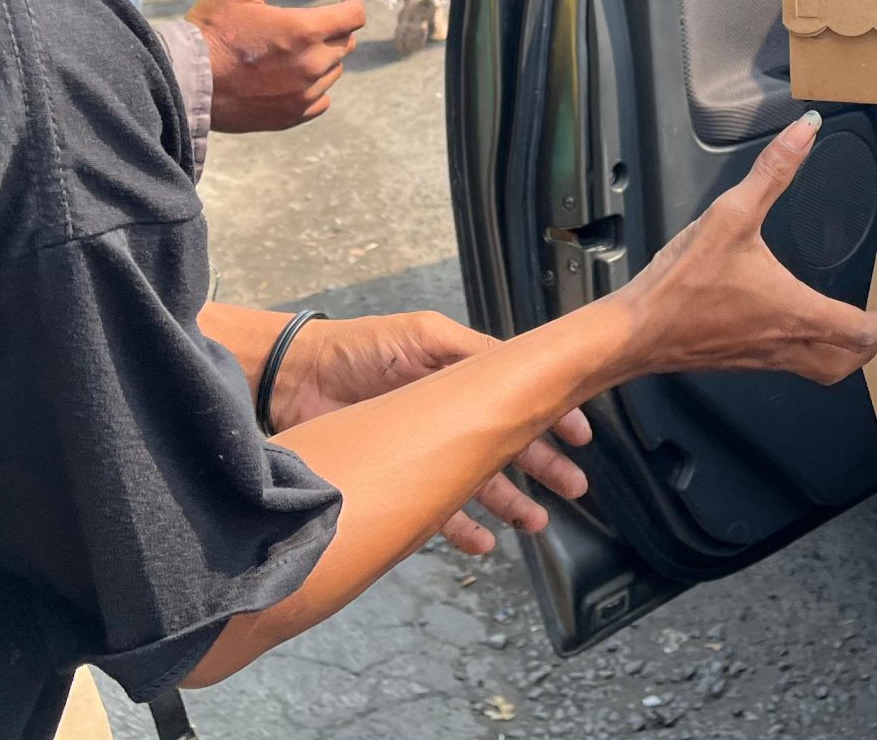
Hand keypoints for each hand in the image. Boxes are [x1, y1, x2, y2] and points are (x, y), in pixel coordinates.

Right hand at [189, 0, 365, 132]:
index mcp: (304, 30)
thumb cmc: (211, 29)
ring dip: (323, 58)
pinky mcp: (292, 116)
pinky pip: (321, 99)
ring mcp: (303, 94)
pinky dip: (313, 87)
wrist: (185, 80)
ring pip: (334, 71)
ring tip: (293, 50)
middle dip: (334, 29)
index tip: (346, 1)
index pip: (354, 17)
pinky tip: (291, 77)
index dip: (353, 5)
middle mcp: (311, 65)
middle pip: (346, 43)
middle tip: (310, 23)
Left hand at [278, 311, 591, 556]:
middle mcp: (448, 413)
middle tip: (573, 487)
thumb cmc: (359, 348)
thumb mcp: (424, 336)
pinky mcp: (399, 478)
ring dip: (509, 503)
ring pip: (479, 481)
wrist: (294, 378)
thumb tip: (517, 369)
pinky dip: (461, 527)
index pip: (518, 398)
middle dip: (542, 466)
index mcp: (460, 375)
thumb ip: (472, 353)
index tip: (582, 435)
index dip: (551, 416)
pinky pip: (438, 510)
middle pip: (506, 444)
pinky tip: (482, 540)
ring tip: (535, 523)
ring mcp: (425, 447)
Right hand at [614, 113, 876, 382]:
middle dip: (873, 346)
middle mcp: (784, 342)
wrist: (635, 332)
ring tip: (851, 335)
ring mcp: (762, 357)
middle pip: (847, 360)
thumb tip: (804, 132)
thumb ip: (772, 172)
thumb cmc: (682, 282)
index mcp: (794, 311)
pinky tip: (793, 329)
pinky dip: (810, 354)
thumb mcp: (730, 215)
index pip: (861, 328)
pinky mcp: (739, 361)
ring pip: (820, 370)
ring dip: (844, 356)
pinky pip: (789, 366)